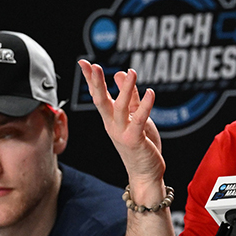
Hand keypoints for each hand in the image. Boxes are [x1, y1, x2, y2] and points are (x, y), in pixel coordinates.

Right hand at [78, 60, 166, 198]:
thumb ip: (130, 97)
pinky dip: (145, 106)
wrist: (145, 173)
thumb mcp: (135, 117)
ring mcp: (122, 133)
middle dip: (96, 83)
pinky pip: (139, 120)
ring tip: (132, 72)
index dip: (91, 79)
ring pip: (120, 108)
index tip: (84, 63)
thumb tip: (121, 74)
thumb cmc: (141, 145)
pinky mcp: (134, 140)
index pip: (98, 96)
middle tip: (92, 65)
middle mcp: (112, 125)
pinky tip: (150, 92)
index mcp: (111, 119)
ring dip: (125, 90)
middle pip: (101, 101)